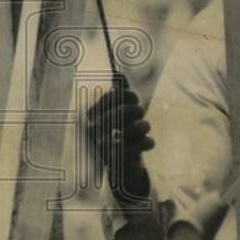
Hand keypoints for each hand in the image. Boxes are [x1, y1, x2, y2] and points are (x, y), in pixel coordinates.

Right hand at [85, 73, 153, 204]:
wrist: (118, 166)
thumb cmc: (117, 133)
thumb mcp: (115, 112)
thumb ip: (117, 93)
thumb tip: (119, 73)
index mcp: (92, 115)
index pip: (114, 96)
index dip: (129, 95)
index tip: (134, 98)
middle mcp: (95, 130)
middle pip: (126, 110)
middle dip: (137, 110)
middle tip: (140, 113)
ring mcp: (106, 146)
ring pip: (137, 127)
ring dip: (144, 126)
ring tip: (144, 128)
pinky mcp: (120, 160)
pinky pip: (143, 144)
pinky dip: (148, 142)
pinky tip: (148, 143)